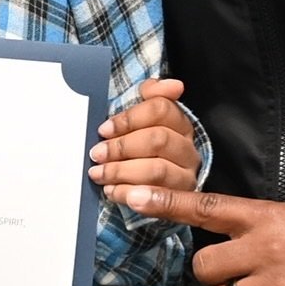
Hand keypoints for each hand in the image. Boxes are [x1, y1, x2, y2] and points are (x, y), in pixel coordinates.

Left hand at [89, 77, 199, 197]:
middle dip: (121, 147)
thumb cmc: (138, 150)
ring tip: (98, 174)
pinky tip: (111, 191)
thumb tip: (173, 85)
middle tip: (96, 154)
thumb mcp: (139, 122)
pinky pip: (155, 198)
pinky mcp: (180, 201)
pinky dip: (128, 194)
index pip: (160, 109)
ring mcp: (186, 176)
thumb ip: (151, 98)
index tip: (104, 129)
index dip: (129, 118)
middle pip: (157, 139)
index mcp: (179, 123)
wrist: (148, 190)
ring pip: (156, 169)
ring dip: (121, 172)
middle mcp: (187, 149)